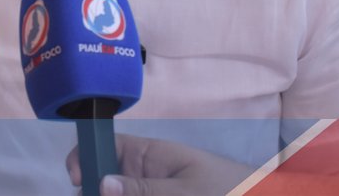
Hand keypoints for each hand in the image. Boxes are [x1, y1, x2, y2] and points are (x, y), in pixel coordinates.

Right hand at [67, 135, 240, 195]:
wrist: (261, 194)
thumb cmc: (229, 187)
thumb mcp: (187, 191)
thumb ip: (146, 189)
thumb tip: (101, 183)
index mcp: (148, 155)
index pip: (105, 146)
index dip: (84, 158)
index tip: (77, 181)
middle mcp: (141, 173)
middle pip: (104, 181)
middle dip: (95, 191)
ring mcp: (148, 189)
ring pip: (117, 191)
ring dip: (107, 193)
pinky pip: (132, 195)